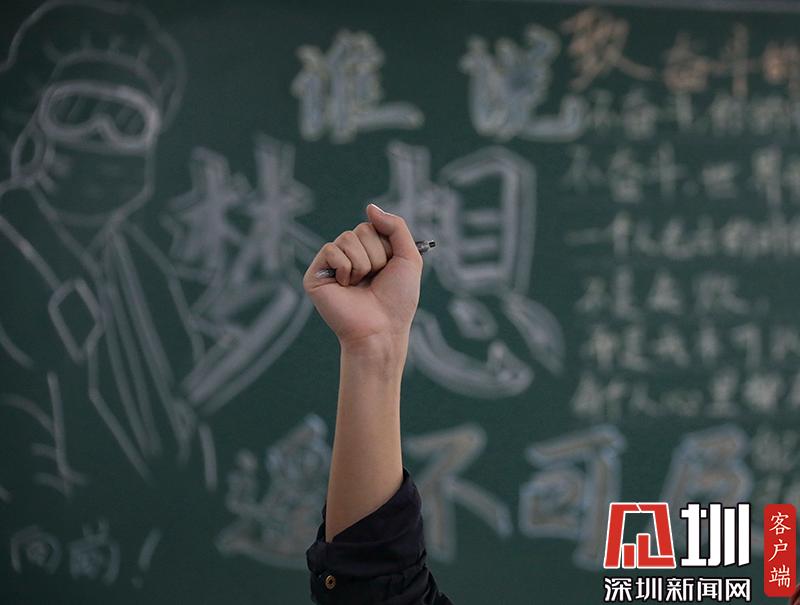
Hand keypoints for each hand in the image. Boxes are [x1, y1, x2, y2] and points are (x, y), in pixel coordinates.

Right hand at [303, 204, 422, 350]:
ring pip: (347, 239)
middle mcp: (349, 255)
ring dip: (363, 264)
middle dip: (376, 255)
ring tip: (361, 285)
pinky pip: (332, 250)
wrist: (382, 329)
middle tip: (374, 280)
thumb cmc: (397, 299)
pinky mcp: (316, 274)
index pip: (374, 226)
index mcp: (369, 251)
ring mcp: (331, 264)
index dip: (387, 247)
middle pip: (361, 229)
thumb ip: (396, 226)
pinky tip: (346, 287)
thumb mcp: (409, 257)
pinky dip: (346, 269)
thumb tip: (370, 207)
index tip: (389, 269)